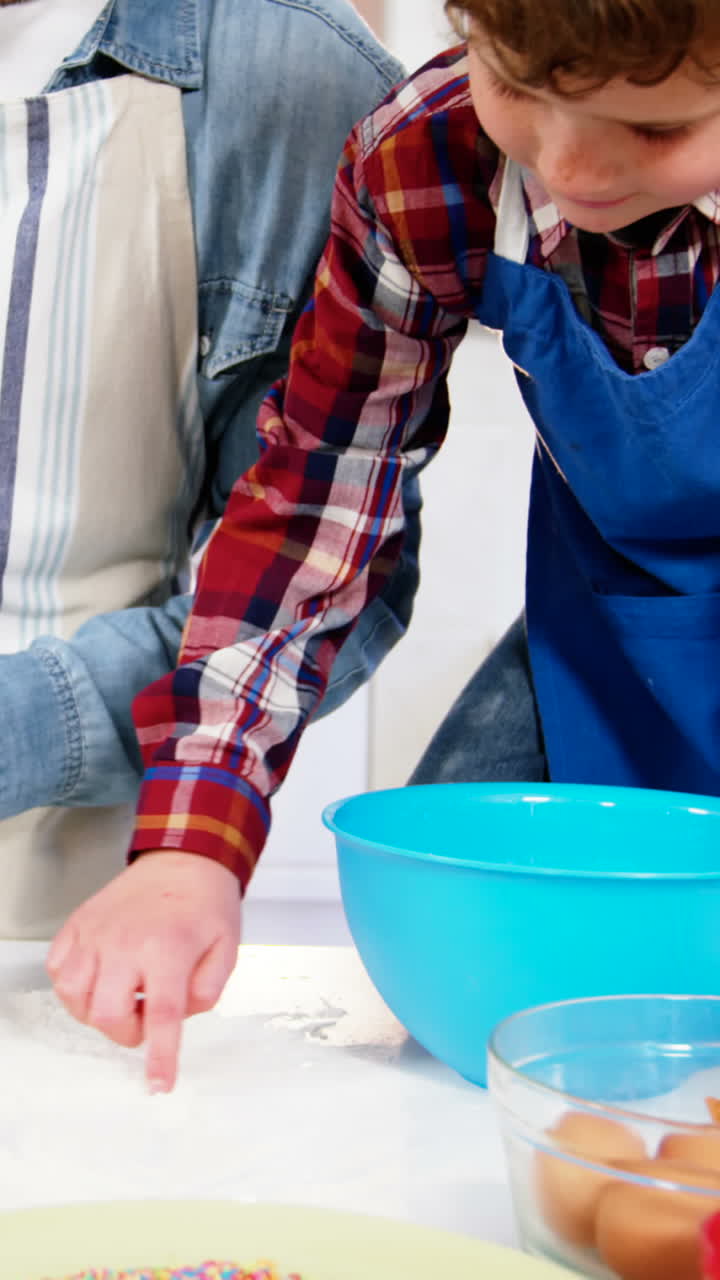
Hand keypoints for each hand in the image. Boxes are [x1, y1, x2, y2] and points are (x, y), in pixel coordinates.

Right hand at [46, 852, 241, 1091]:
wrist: (182, 859)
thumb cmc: (205, 904)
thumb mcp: (227, 948)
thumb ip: (208, 991)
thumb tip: (178, 1017)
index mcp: (168, 948)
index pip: (161, 1014)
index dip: (160, 1056)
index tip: (159, 1085)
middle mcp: (126, 942)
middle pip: (108, 1013)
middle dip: (126, 1032)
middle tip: (143, 1017)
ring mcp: (96, 933)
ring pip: (74, 996)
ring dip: (96, 1012)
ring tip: (121, 996)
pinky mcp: (78, 925)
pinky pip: (58, 970)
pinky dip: (73, 986)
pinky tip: (98, 980)